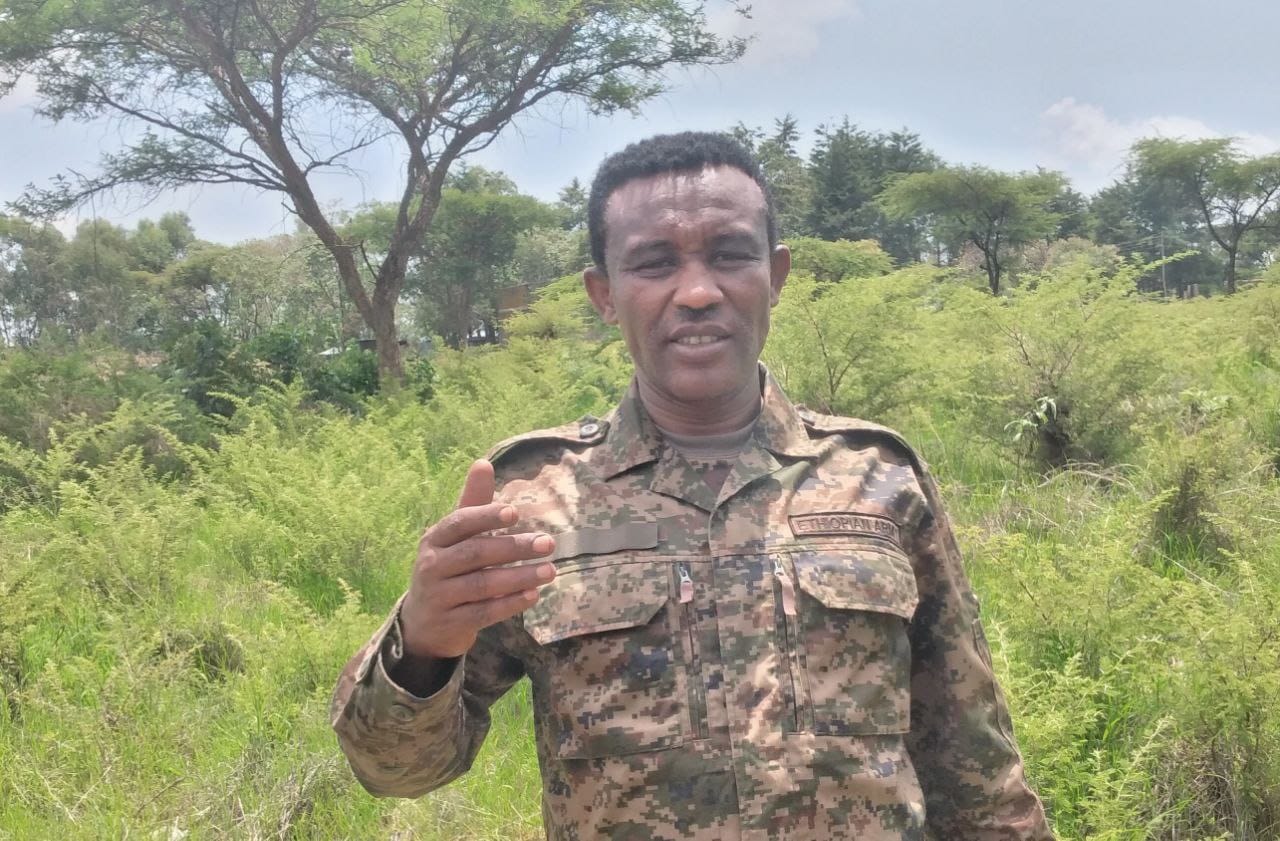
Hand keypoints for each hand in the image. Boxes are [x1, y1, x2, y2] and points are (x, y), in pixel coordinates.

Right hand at [400, 459, 555, 659]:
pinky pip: (484, 613)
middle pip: (476, 553)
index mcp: (434, 539)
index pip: (459, 523)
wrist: (423, 622)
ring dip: (519, 577)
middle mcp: (432, 566)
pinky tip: (533, 595)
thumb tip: (483, 463)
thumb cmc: (447, 568)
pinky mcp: (451, 623)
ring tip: (550, 571)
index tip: (516, 512)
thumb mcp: (455, 536)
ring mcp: (439, 597)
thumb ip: (472, 502)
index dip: (486, 516)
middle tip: (548, 543)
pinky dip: (510, 604)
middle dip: (514, 547)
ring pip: (482, 585)